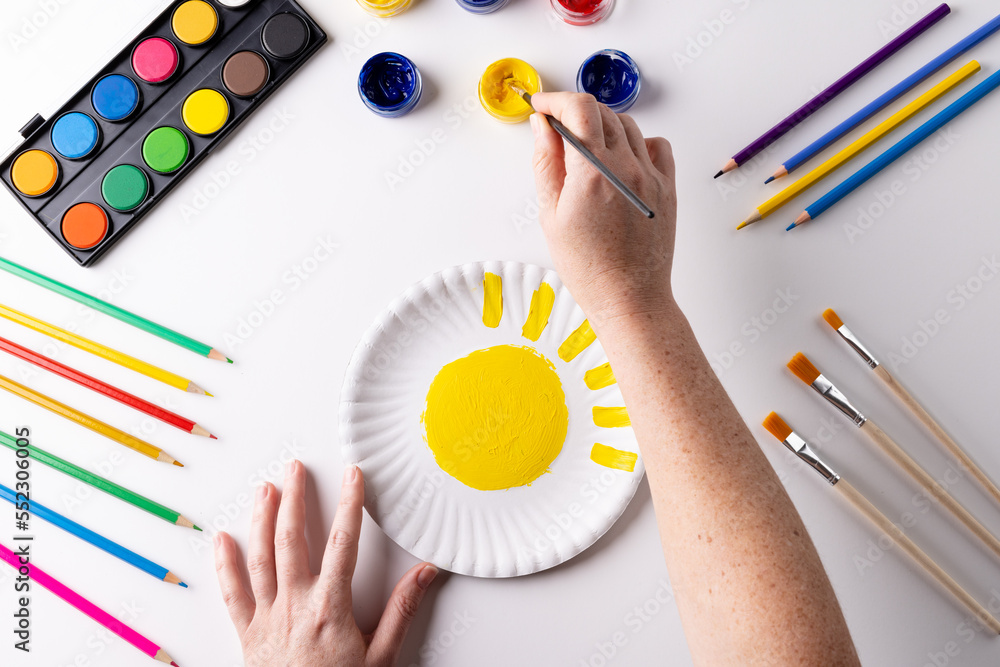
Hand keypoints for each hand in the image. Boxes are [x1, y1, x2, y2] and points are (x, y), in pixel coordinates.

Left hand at [214, 461, 438, 665]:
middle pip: (292, 539)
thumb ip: (403, 610)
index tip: (353, 476)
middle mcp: (295, 605)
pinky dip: (225, 564)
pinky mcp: (248, 633)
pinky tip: (222, 540)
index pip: (343, 542)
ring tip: (265, 490)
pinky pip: (232, 593)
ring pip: (261, 557)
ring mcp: (267, 617)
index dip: (349, 504)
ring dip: (262, 519)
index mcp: (330, 607)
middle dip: (295, 499)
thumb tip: (426, 573)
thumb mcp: (382, 657)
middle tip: (296, 469)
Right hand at [530, 92, 676, 329]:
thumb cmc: (588, 267)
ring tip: (587, 151)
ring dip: (603, 126)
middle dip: (574, 112)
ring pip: (628, 125)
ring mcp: (651, 176)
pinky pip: (656, 145)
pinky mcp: (667, 187)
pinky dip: (637, 142)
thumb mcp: (551, 215)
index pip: (578, 109)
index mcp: (592, 173)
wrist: (629, 298)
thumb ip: (546, 163)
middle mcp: (626, 167)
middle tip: (557, 130)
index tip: (542, 106)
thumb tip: (542, 127)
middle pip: (601, 111)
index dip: (555, 99)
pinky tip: (621, 161)